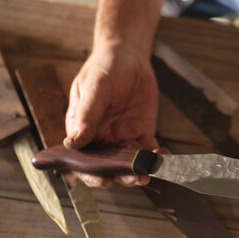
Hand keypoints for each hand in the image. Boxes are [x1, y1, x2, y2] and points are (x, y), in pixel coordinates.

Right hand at [64, 45, 159, 187]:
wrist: (129, 56)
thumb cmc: (105, 68)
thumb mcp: (94, 88)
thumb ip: (87, 114)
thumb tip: (74, 141)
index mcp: (82, 131)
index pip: (83, 160)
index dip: (91, 174)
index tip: (104, 181)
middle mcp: (102, 138)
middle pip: (110, 166)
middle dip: (123, 175)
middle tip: (137, 177)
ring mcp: (123, 137)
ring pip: (131, 162)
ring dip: (141, 169)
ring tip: (151, 170)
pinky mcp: (142, 132)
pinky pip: (149, 149)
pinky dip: (157, 155)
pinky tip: (164, 155)